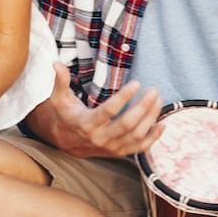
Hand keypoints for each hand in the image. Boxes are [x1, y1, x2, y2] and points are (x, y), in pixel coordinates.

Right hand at [45, 63, 163, 157]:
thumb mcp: (59, 99)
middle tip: (154, 91)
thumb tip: (56, 63)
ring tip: (158, 100)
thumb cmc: (67, 115)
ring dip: (151, 118)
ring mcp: (111, 147)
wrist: (67, 142)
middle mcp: (100, 138)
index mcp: (86, 124)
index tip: (137, 83)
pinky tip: (162, 124)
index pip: (109, 110)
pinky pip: (140, 148)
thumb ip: (60, 81)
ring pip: (137, 135)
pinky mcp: (119, 153)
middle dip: (143, 107)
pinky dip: (153, 138)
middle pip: (127, 124)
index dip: (124, 97)